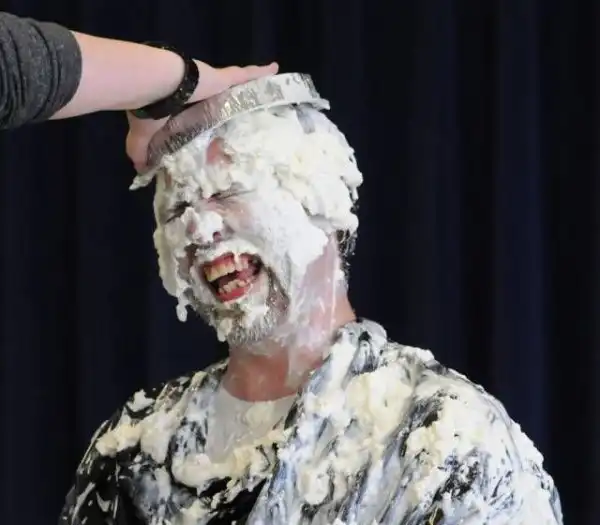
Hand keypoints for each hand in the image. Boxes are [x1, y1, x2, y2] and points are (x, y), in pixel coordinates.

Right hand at [126, 61, 277, 172]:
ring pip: (237, 86)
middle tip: (250, 116)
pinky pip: (247, 74)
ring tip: (267, 94)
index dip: (208, 118)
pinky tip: (275, 68)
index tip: (218, 129)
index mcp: (185, 110)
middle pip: (223, 100)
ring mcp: (215, 85)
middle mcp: (202, 96)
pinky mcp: (223, 78)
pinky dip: (261, 72)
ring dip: (250, 88)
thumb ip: (144, 153)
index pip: (200, 115)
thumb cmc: (151, 114)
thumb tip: (141, 171)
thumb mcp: (144, 139)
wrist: (155, 87)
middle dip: (233, 104)